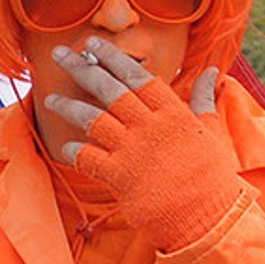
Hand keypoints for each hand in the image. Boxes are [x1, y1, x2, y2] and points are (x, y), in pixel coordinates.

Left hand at [43, 38, 246, 252]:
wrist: (209, 218)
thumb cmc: (212, 176)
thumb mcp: (211, 131)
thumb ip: (204, 99)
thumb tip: (211, 71)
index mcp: (173, 113)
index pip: (137, 76)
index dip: (113, 59)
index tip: (93, 45)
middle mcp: (150, 126)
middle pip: (110, 89)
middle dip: (82, 68)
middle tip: (59, 54)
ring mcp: (134, 151)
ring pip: (93, 119)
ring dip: (70, 106)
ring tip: (51, 98)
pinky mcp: (121, 177)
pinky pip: (89, 157)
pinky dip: (76, 150)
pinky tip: (67, 145)